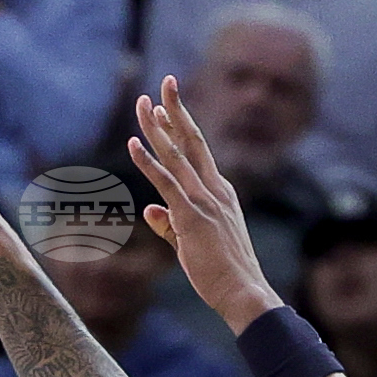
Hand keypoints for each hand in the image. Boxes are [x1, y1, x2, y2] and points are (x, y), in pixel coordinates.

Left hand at [127, 81, 276, 330]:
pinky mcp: (192, 216)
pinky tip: (134, 145)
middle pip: (191, 141)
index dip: (181, 127)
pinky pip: (166, 183)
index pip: (197, 152)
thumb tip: (151, 210)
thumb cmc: (221, 273)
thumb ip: (171, 224)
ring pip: (176, 156)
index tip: (166, 107)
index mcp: (219, 193)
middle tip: (163, 83)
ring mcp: (204, 201)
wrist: (242, 292)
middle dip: (175, 110)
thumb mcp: (191, 244)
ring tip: (142, 105)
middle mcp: (214, 189)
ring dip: (157, 129)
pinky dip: (148, 162)